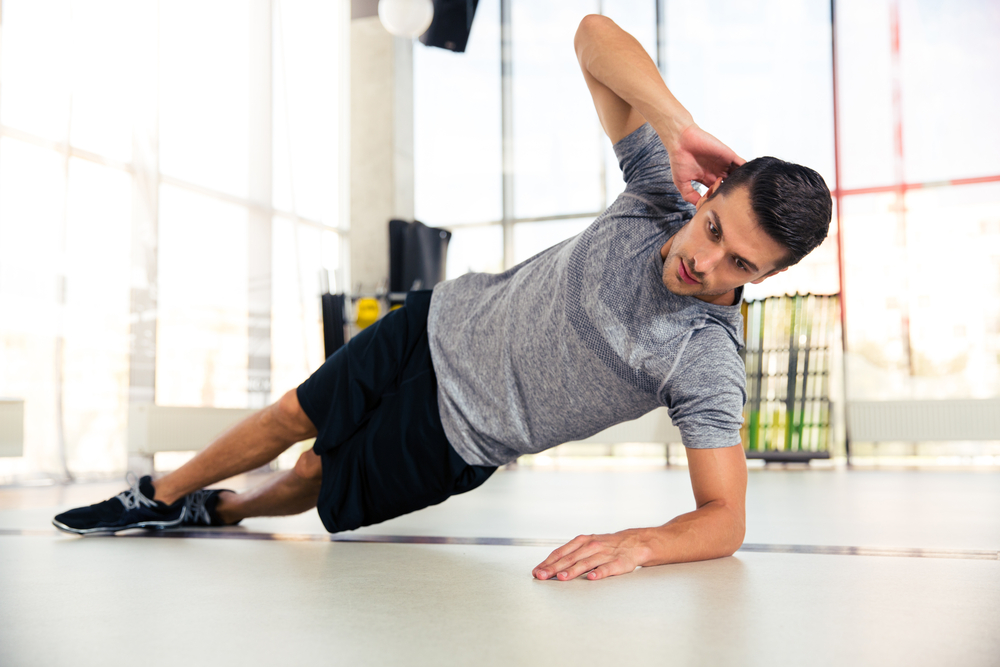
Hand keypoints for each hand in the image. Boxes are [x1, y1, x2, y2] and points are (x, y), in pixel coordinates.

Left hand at [532, 529, 650, 580]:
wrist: (633, 542)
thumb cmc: (605, 546)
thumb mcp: (586, 544)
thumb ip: (570, 553)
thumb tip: (549, 565)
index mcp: (581, 542)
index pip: (560, 552)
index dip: (547, 562)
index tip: (536, 571)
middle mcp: (591, 546)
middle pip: (569, 558)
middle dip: (554, 568)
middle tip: (542, 576)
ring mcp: (604, 554)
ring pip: (585, 563)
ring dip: (572, 571)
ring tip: (561, 578)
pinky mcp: (617, 563)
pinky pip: (607, 568)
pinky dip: (599, 572)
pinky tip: (591, 578)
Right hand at [662, 123, 744, 205]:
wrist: (682, 141)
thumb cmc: (679, 160)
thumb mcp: (682, 182)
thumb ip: (690, 195)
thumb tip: (699, 206)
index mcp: (707, 178)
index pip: (717, 191)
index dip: (719, 199)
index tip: (718, 205)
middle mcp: (717, 171)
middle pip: (729, 185)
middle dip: (732, 193)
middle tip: (733, 201)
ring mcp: (724, 164)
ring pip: (737, 175)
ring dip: (740, 182)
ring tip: (742, 192)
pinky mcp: (729, 156)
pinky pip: (742, 164)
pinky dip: (746, 170)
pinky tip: (747, 178)